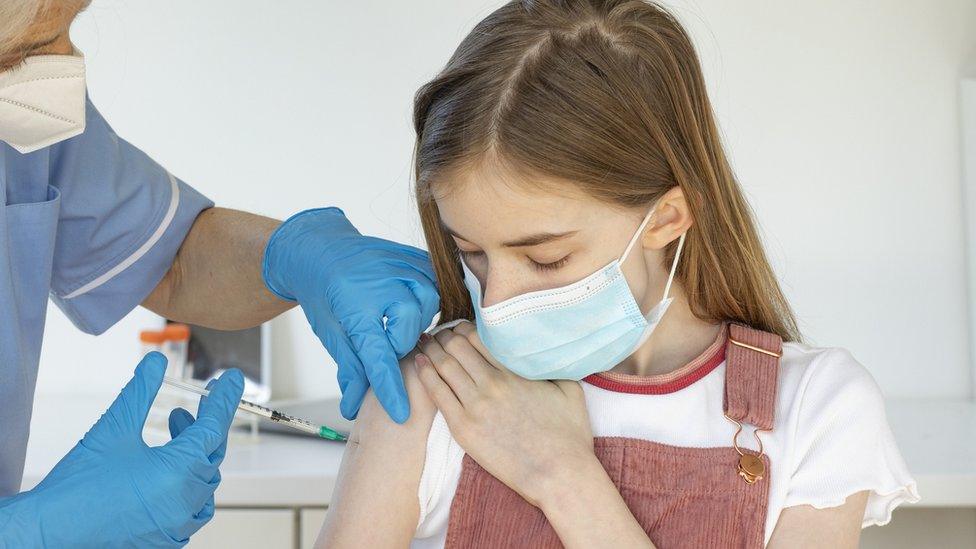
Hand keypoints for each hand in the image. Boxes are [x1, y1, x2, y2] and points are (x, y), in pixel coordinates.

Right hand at [0, 352, 243, 546]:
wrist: (47, 534)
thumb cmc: (77, 485)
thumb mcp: (112, 428)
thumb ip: (141, 392)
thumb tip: (157, 361)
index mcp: (177, 472)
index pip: (214, 427)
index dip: (225, 400)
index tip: (233, 379)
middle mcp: (184, 501)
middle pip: (211, 453)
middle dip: (206, 423)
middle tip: (200, 400)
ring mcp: (177, 525)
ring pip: (205, 482)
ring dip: (197, 453)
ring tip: (177, 429)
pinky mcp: (166, 540)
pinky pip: (193, 509)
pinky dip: (189, 485)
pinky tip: (171, 469)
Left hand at [262, 207, 439, 422]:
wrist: (319, 249)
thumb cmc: (321, 292)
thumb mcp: (330, 332)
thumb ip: (349, 368)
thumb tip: (353, 407)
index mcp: (356, 308)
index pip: (379, 358)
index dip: (391, 389)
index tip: (401, 413)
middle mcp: (382, 285)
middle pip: (410, 330)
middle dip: (399, 344)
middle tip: (385, 341)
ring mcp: (399, 266)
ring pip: (429, 303)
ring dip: (415, 319)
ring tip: (398, 320)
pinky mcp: (411, 256)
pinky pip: (434, 279)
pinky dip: (427, 294)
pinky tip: (413, 300)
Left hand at [415, 321, 594, 506]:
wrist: (558, 475)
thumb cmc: (569, 436)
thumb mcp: (570, 388)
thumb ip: (552, 364)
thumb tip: (544, 349)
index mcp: (515, 371)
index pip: (478, 336)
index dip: (465, 328)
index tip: (460, 329)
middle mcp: (492, 384)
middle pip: (456, 347)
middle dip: (445, 337)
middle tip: (440, 336)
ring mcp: (475, 407)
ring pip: (443, 366)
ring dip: (432, 351)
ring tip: (425, 345)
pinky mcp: (464, 430)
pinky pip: (437, 394)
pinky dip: (425, 375)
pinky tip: (419, 363)